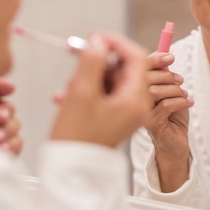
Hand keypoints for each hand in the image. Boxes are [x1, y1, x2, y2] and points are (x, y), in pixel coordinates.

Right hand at [50, 32, 149, 147]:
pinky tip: (72, 95)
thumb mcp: (82, 94)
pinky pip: (109, 93)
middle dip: (102, 60)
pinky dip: (93, 88)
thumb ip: (92, 62)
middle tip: (79, 56)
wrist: (71, 173)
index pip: (137, 58)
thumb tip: (98, 41)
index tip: (96, 36)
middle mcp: (138, 106)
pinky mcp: (117, 117)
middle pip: (127, 68)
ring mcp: (128, 112)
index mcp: (136, 100)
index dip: (117, 42)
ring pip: (115, 80)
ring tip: (72, 86)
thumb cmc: (76, 138)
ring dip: (93, 75)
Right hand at [143, 52, 193, 190]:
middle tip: (181, 80)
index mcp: (135, 89)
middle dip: (167, 76)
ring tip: (184, 94)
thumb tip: (166, 58)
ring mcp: (140, 113)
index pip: (139, 69)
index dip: (154, 60)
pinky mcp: (151, 124)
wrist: (175, 143)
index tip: (171, 57)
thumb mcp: (170, 93)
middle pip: (144, 78)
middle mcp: (133, 100)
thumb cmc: (172, 116)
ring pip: (155, 92)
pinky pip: (166, 106)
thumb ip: (165, 77)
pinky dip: (181, 101)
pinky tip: (189, 103)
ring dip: (175, 90)